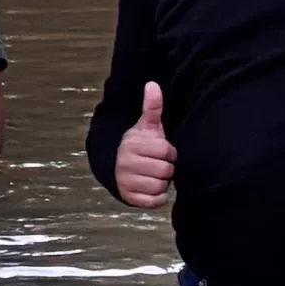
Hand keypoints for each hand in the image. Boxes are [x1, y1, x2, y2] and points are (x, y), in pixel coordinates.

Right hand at [111, 82, 175, 208]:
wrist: (116, 167)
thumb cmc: (138, 146)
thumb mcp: (145, 126)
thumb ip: (152, 107)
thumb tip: (152, 84)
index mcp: (133, 144)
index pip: (167, 151)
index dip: (169, 152)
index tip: (161, 151)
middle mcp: (127, 163)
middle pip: (166, 171)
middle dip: (166, 168)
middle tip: (158, 164)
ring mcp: (127, 182)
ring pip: (161, 186)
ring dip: (162, 182)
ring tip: (154, 175)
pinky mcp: (130, 198)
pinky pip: (156, 201)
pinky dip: (159, 196)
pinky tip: (152, 187)